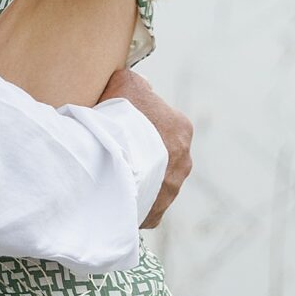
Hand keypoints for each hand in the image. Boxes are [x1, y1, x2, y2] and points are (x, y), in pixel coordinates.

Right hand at [101, 67, 191, 228]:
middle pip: (160, 153)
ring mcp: (172, 189)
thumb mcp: (126, 83)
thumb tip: (141, 85)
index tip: (120, 125)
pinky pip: (144, 203)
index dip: (139, 122)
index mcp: (181, 128)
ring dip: (137, 176)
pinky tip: (113, 190)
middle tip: (116, 149)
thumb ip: (137, 83)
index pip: (162, 122)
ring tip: (112, 171)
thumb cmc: (119, 120)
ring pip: (154, 180)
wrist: (110, 163)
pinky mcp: (157, 212)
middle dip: (142, 152)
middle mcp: (184, 160)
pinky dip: (131, 198)